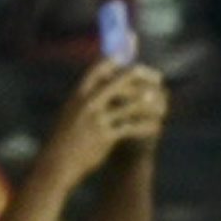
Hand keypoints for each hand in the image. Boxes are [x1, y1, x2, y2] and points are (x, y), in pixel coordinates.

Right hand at [39, 57, 168, 185]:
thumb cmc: (66, 138)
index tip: (130, 57)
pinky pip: (131, 127)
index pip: (98, 69)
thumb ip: (86, 100)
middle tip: (158, 78)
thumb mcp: (72, 113)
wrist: (58, 162)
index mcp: (78, 95)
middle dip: (142, 76)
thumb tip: (103, 86)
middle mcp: (88, 103)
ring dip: (149, 104)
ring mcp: (97, 119)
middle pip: (120, 81)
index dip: (115, 60)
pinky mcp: (105, 136)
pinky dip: (145, 126)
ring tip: (162, 105)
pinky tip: (156, 127)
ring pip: (130, 105)